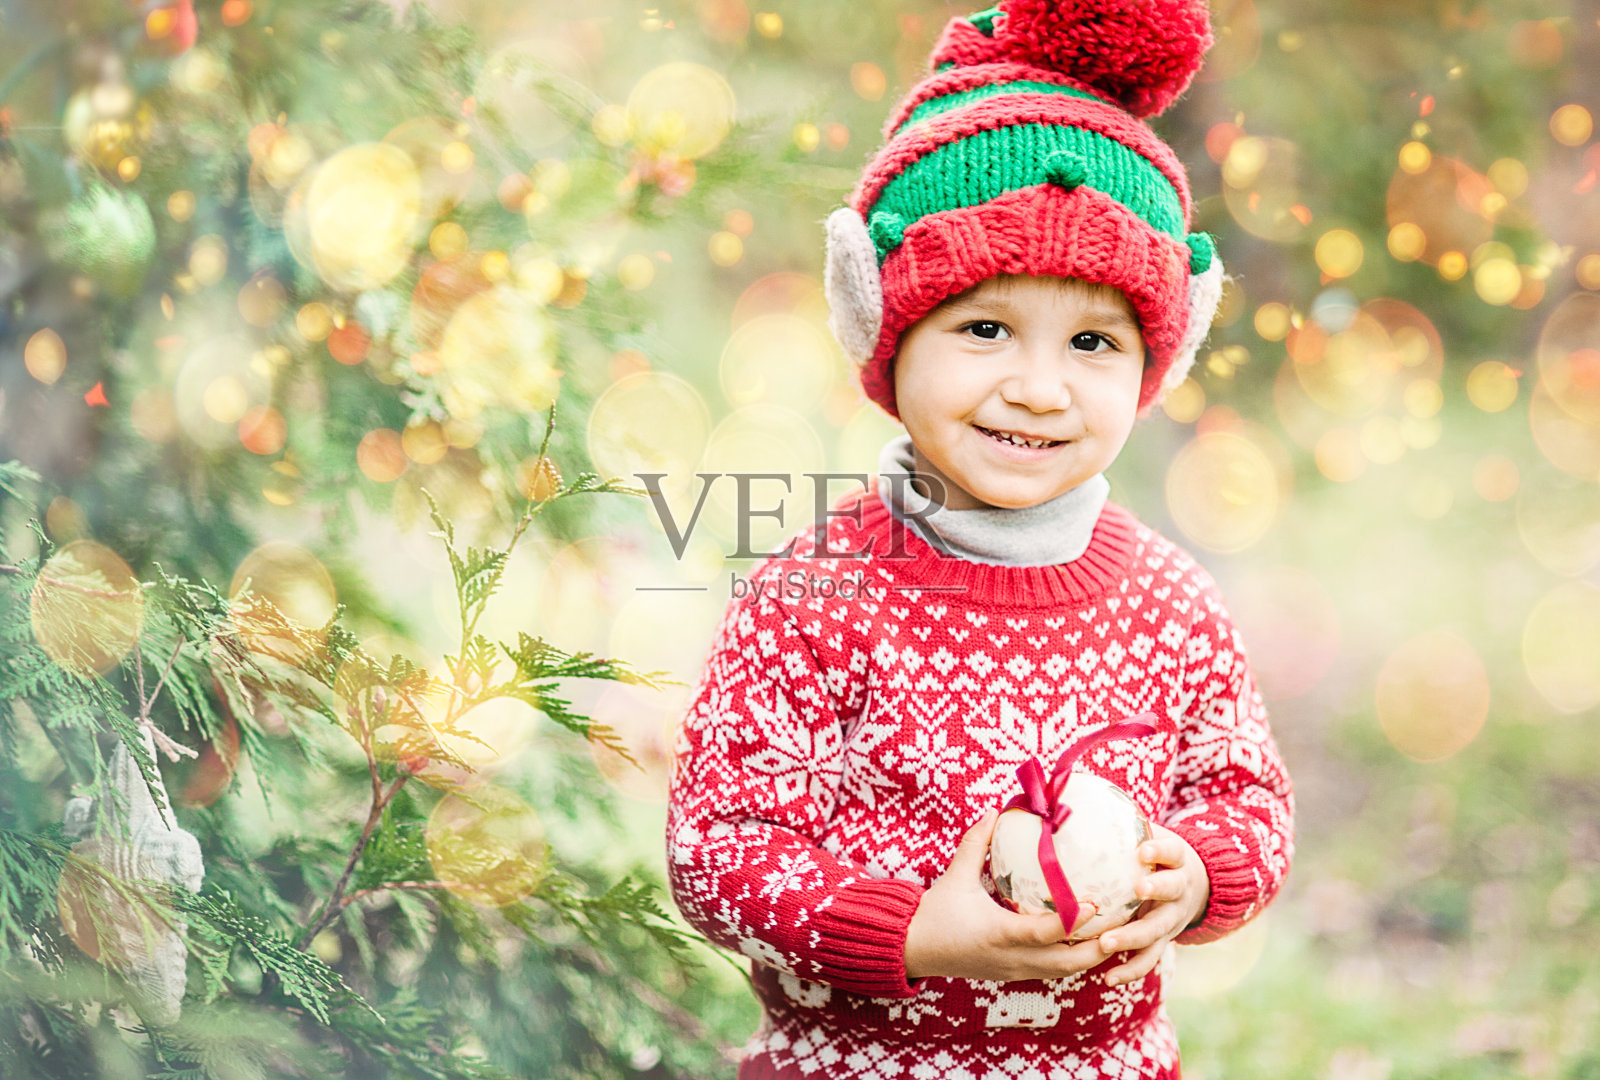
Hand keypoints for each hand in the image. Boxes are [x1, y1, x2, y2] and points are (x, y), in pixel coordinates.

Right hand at [903, 808, 1102, 982]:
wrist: (913, 949)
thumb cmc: (935, 912)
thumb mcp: (955, 875)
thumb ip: (976, 843)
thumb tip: (995, 811)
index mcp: (998, 934)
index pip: (1043, 933)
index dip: (1072, 921)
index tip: (1095, 903)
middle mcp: (1012, 958)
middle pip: (1067, 964)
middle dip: (1099, 948)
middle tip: (1123, 922)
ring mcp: (1014, 971)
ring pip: (1065, 972)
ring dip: (1090, 955)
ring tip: (1114, 930)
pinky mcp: (1013, 975)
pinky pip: (1052, 971)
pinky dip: (1072, 958)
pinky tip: (1086, 939)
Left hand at [1095, 822, 1209, 986]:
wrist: (1194, 886)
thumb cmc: (1154, 853)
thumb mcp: (1148, 833)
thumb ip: (1119, 821)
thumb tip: (1071, 791)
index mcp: (1177, 860)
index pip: (1172, 851)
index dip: (1160, 850)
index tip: (1144, 850)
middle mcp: (1179, 891)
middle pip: (1171, 892)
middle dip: (1156, 891)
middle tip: (1136, 891)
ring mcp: (1173, 920)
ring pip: (1157, 932)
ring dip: (1133, 939)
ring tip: (1105, 944)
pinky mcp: (1163, 942)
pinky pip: (1148, 959)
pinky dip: (1130, 969)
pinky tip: (1107, 978)